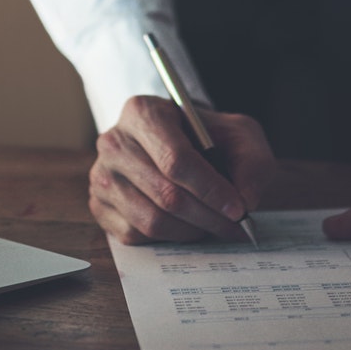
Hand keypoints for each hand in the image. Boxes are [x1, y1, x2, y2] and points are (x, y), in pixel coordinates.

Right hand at [89, 95, 275, 243]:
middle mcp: (113, 142)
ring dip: (192, 231)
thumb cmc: (207, 136)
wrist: (179, 141)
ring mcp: (102, 176)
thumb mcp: (238, 135)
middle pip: (165, 194)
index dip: (210, 189)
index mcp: (142, 112)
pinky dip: (170, 238)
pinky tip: (187, 225)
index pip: (176, 159)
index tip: (238, 208)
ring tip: (215, 225)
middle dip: (208, 216)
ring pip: (151, 220)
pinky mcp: (99, 206)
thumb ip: (251, 162)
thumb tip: (246, 199)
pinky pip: (136, 235)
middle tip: (236, 226)